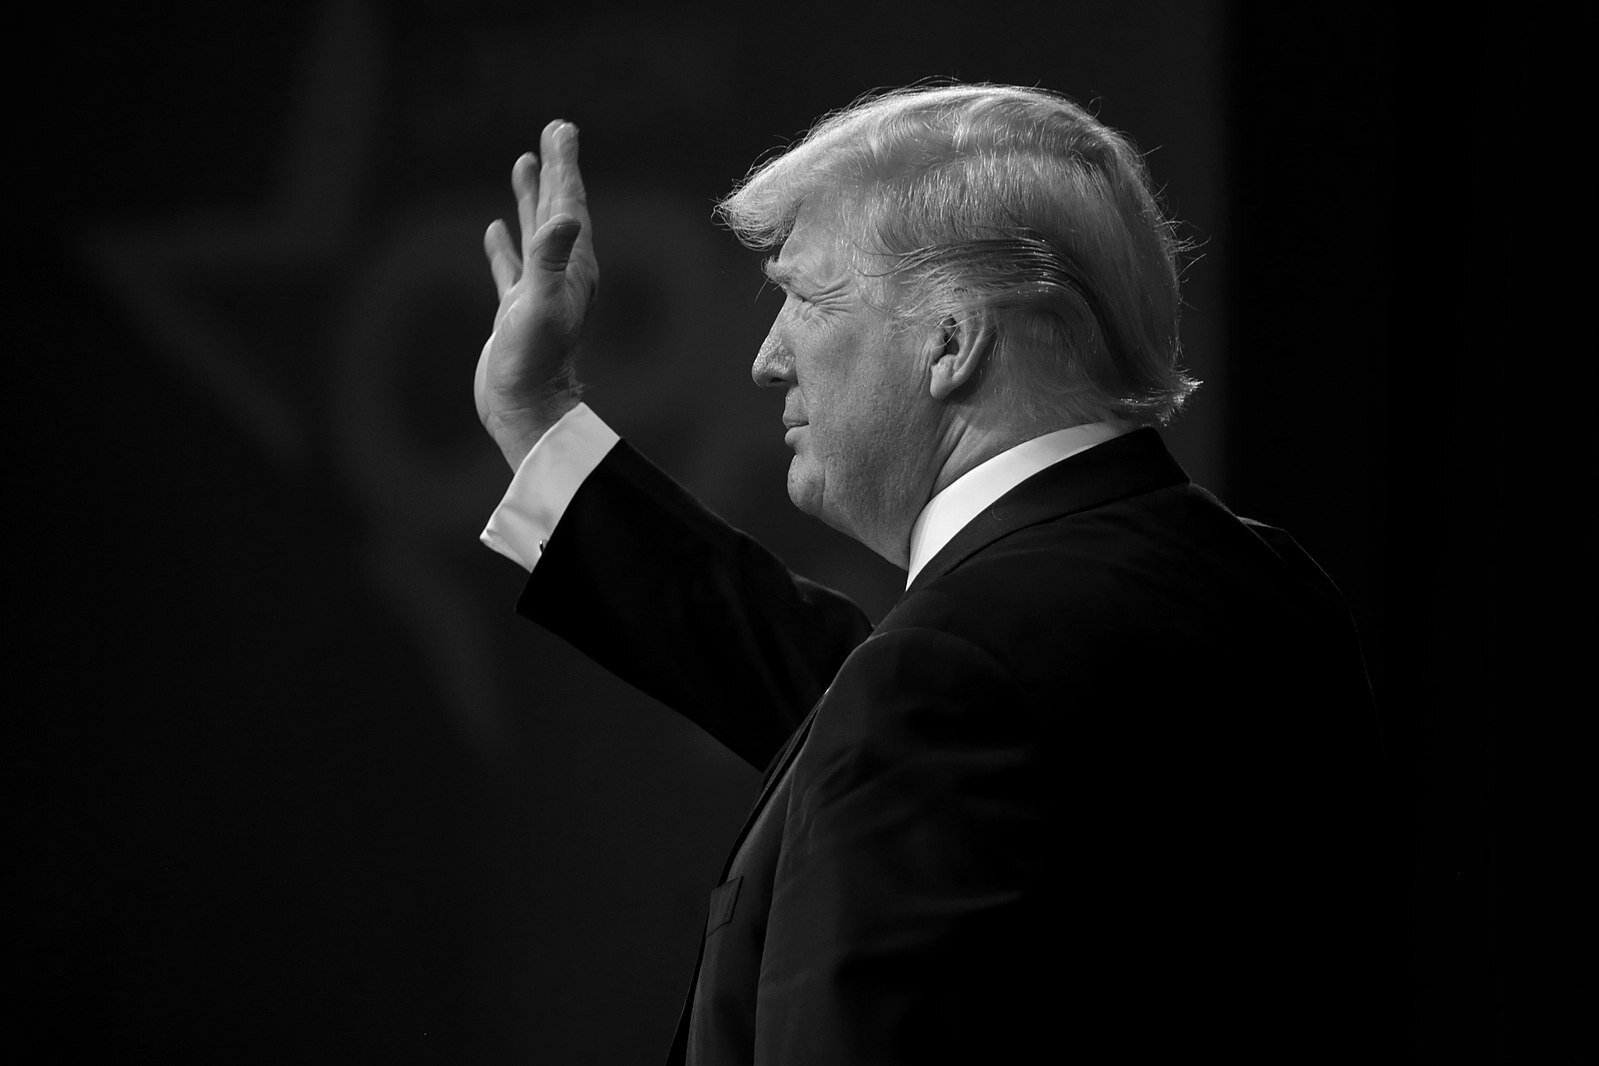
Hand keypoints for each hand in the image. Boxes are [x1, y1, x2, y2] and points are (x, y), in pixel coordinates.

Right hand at [476, 119, 597, 468]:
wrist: (523, 407)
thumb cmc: (535, 361)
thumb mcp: (541, 305)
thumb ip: (550, 259)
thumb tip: (567, 216)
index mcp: (573, 266)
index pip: (569, 202)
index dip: (564, 164)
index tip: (561, 128)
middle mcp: (561, 274)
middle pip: (557, 208)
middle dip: (554, 169)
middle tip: (554, 130)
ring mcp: (538, 291)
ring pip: (533, 232)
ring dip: (530, 197)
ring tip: (523, 162)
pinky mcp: (516, 311)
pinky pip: (510, 267)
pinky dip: (504, 246)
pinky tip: (495, 229)